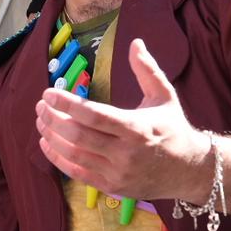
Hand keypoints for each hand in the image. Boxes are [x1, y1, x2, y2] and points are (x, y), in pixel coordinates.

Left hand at [35, 38, 210, 201]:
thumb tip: (135, 42)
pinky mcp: (112, 187)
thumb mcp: (164, 96)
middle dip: (53, 119)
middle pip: (77, 136)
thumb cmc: (174, 129)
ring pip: (73, 155)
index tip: (48, 93)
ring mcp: (118, 173)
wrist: (191, 171)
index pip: (92, 115)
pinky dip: (57, 158)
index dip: (66, 104)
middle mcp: (125, 153)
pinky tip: (47, 143)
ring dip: (51, 137)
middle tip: (40, 106)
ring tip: (40, 121)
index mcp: (136, 127)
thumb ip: (147, 70)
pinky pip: (77, 173)